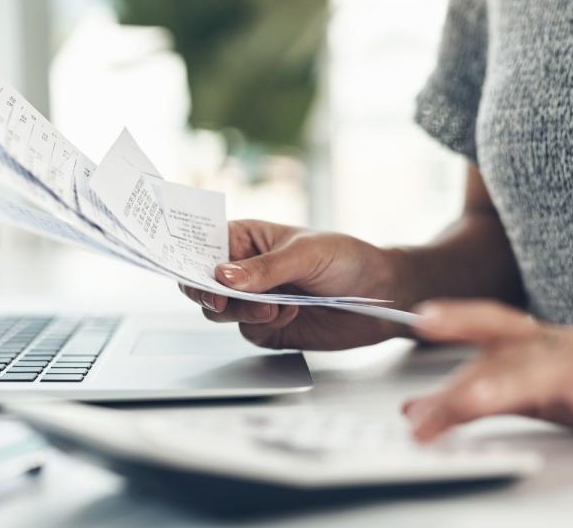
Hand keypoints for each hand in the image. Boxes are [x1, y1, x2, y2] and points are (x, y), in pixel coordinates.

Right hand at [179, 220, 412, 349]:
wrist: (383, 297)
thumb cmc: (349, 259)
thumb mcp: (307, 253)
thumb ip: (264, 268)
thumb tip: (223, 276)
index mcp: (246, 239)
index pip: (202, 246)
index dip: (189, 258)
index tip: (196, 273)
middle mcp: (244, 270)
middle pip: (203, 284)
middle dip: (210, 293)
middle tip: (224, 301)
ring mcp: (254, 301)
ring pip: (219, 312)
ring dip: (241, 311)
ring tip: (275, 305)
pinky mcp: (267, 328)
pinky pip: (246, 332)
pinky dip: (262, 326)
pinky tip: (288, 313)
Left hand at [402, 299, 572, 442]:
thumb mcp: (550, 388)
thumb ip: (490, 392)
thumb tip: (424, 406)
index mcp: (545, 345)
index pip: (489, 331)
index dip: (450, 325)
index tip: (412, 326)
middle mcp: (568, 347)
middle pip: (509, 348)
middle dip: (464, 354)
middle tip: (424, 368)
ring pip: (555, 368)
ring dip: (514, 379)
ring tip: (478, 394)